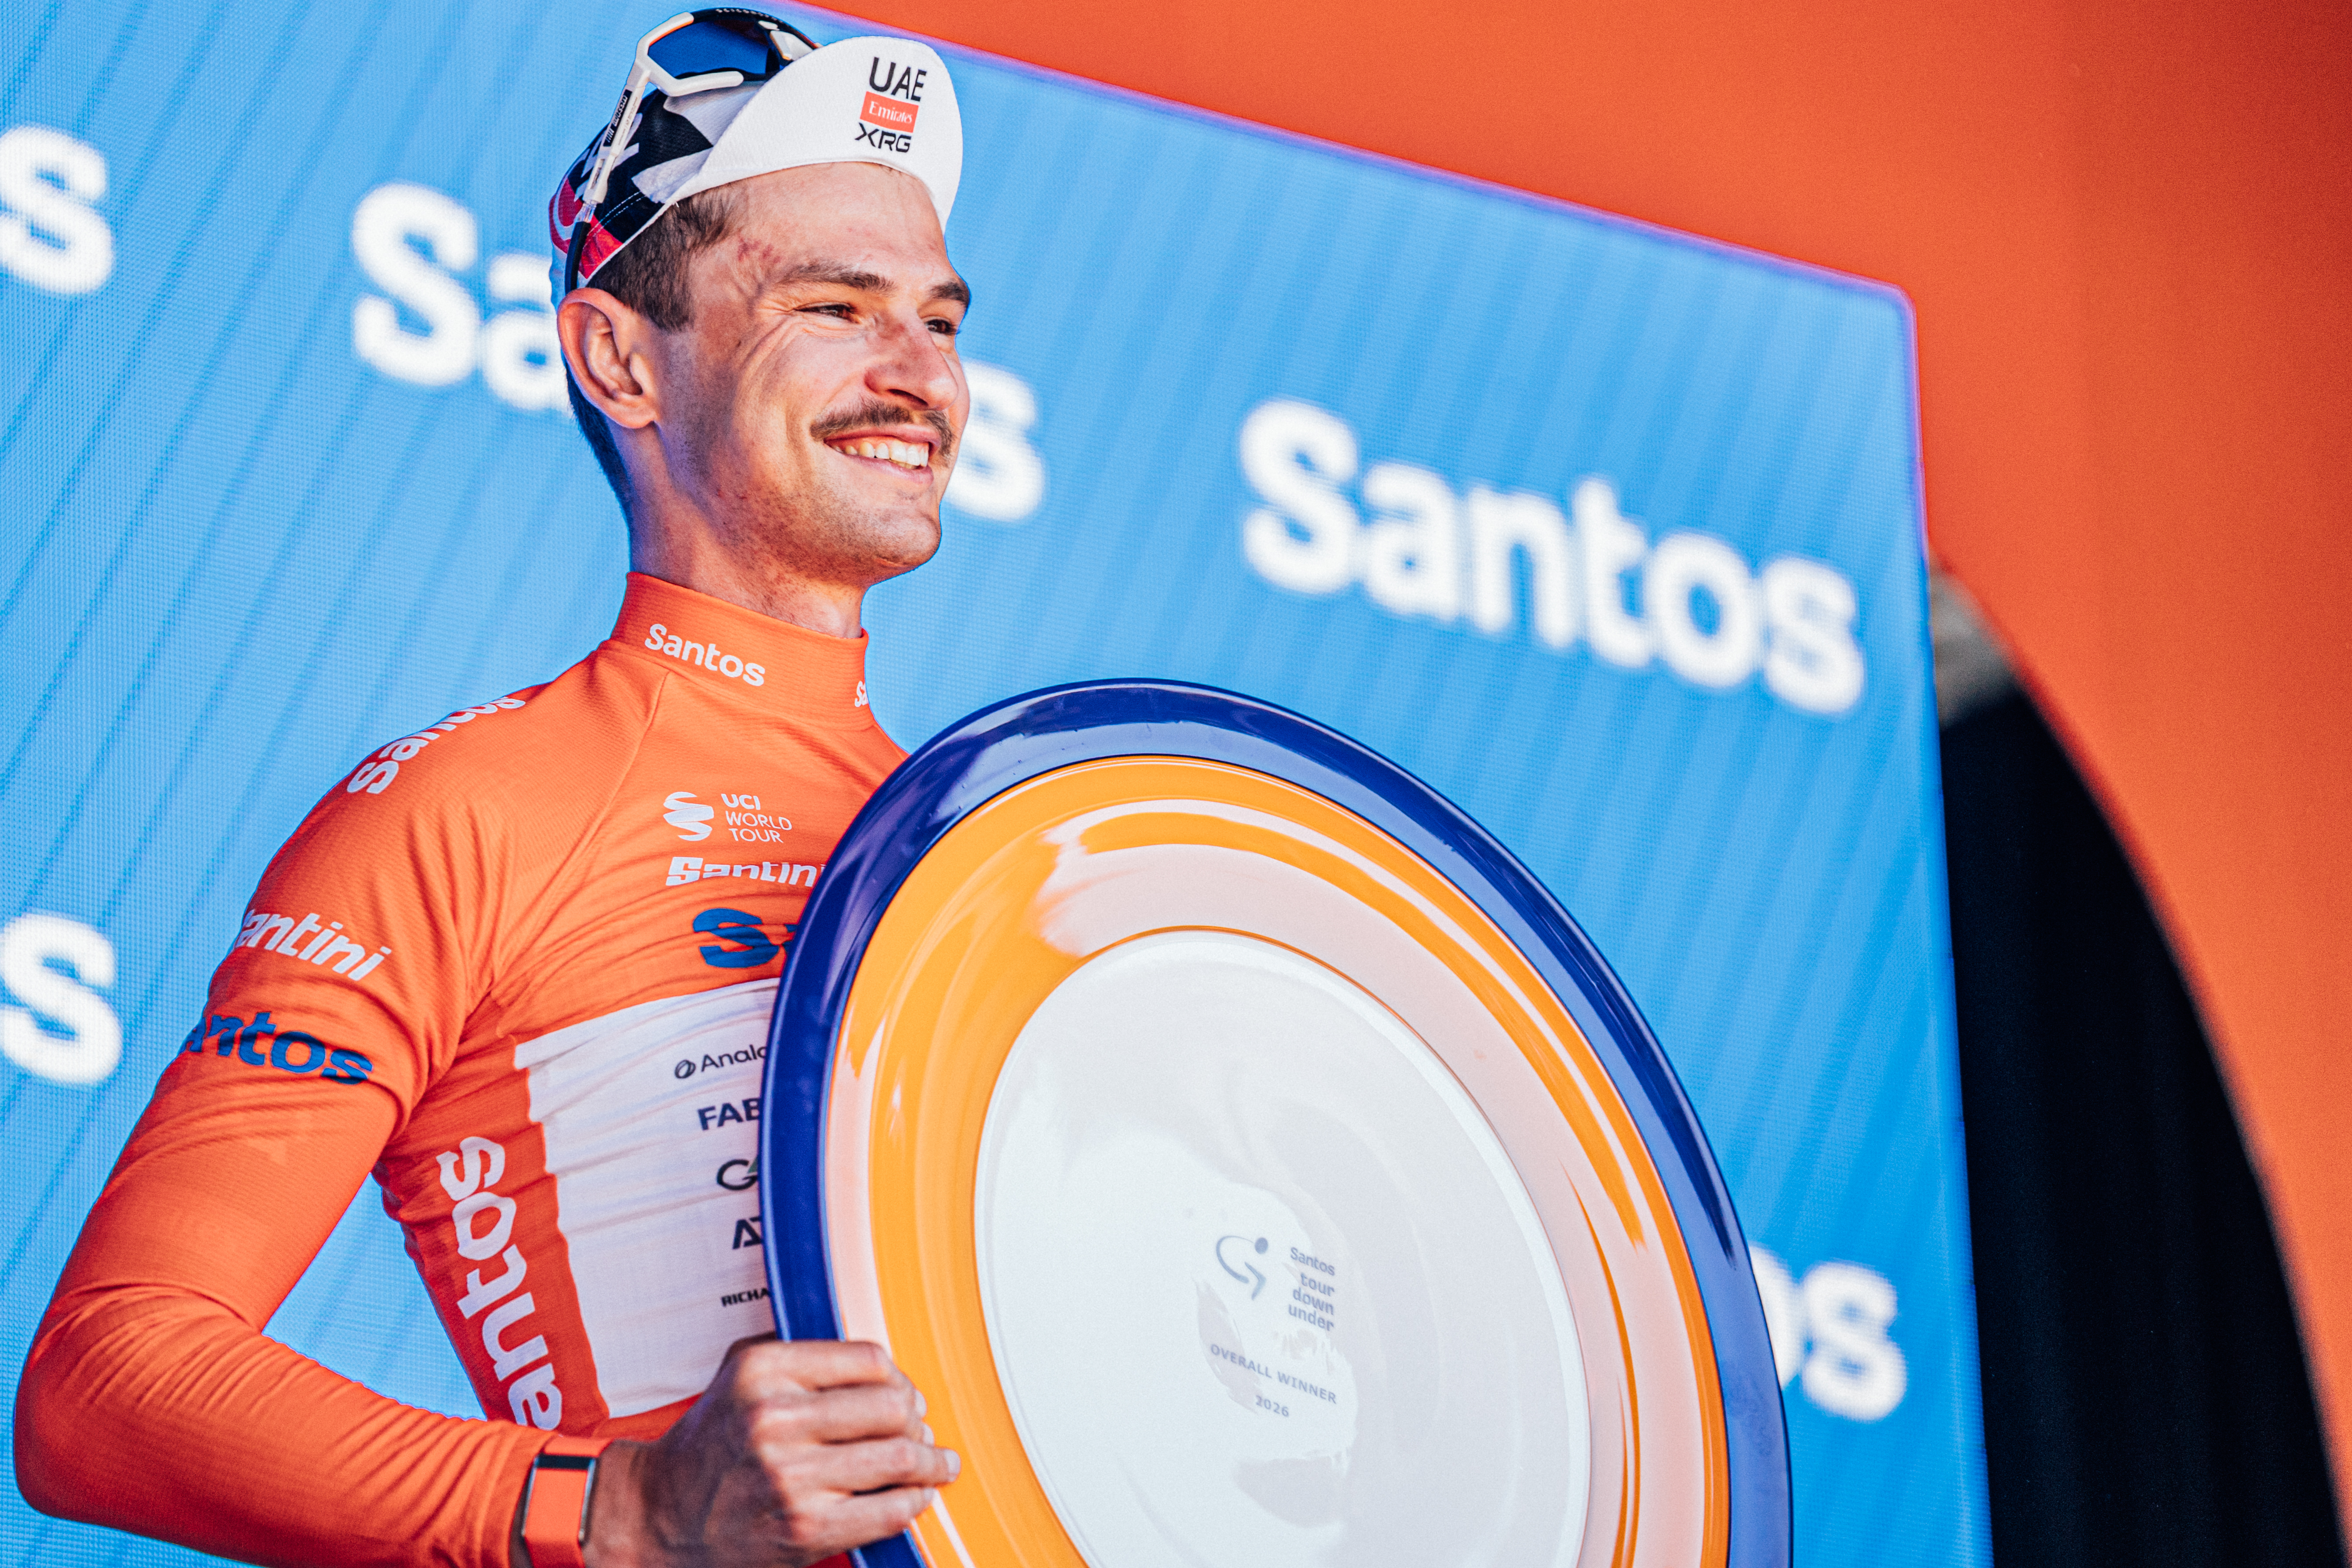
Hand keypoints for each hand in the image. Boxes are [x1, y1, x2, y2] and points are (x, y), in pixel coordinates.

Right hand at [579, 1336, 959, 1567]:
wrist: (661, 1516)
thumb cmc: (713, 1442)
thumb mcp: (741, 1372)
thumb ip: (802, 1351)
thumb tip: (881, 1361)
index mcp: (763, 1372)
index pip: (869, 1360)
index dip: (898, 1377)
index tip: (903, 1392)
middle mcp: (775, 1421)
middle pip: (892, 1407)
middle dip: (918, 1419)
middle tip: (922, 1429)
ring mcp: (791, 1479)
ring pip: (899, 1457)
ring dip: (929, 1461)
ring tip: (936, 1462)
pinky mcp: (804, 1529)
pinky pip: (889, 1510)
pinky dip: (915, 1501)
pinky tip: (918, 1495)